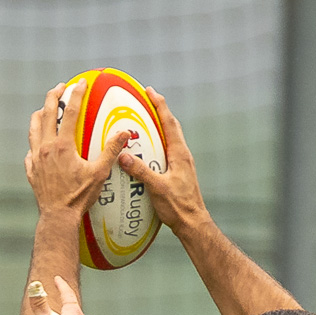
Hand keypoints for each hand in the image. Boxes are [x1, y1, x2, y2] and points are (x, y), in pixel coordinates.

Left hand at [26, 80, 130, 219]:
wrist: (58, 217)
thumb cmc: (79, 197)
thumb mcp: (99, 173)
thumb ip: (111, 151)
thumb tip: (125, 133)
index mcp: (63, 145)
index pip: (69, 111)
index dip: (76, 93)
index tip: (80, 82)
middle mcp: (46, 147)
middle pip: (46, 112)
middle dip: (53, 95)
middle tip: (60, 87)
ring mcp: (36, 158)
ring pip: (33, 128)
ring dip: (39, 114)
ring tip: (44, 109)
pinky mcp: (31, 170)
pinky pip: (30, 150)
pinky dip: (34, 142)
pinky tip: (39, 143)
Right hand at [118, 90, 206, 237]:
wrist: (192, 223)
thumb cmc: (178, 207)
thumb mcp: (157, 188)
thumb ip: (141, 171)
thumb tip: (123, 156)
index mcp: (179, 153)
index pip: (169, 122)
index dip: (159, 104)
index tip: (149, 91)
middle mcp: (183, 155)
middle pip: (171, 126)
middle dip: (159, 111)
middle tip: (147, 101)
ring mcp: (182, 164)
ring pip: (171, 138)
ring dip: (160, 127)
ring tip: (146, 122)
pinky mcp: (180, 173)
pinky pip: (168, 151)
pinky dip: (159, 144)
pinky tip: (150, 151)